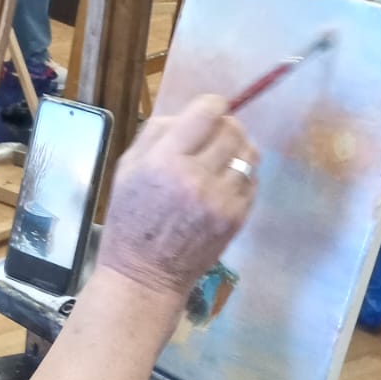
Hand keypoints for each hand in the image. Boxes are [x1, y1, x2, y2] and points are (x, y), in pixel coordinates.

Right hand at [96, 95, 256, 304]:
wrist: (145, 275)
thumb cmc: (131, 219)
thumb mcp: (127, 169)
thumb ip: (157, 134)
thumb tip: (190, 114)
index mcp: (165, 161)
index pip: (206, 113)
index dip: (213, 104)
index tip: (211, 108)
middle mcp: (196, 178)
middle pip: (232, 130)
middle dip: (226, 125)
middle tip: (217, 133)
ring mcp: (220, 200)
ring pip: (249, 154)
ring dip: (239, 149)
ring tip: (224, 157)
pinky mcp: (236, 219)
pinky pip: (253, 182)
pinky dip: (243, 176)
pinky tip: (225, 183)